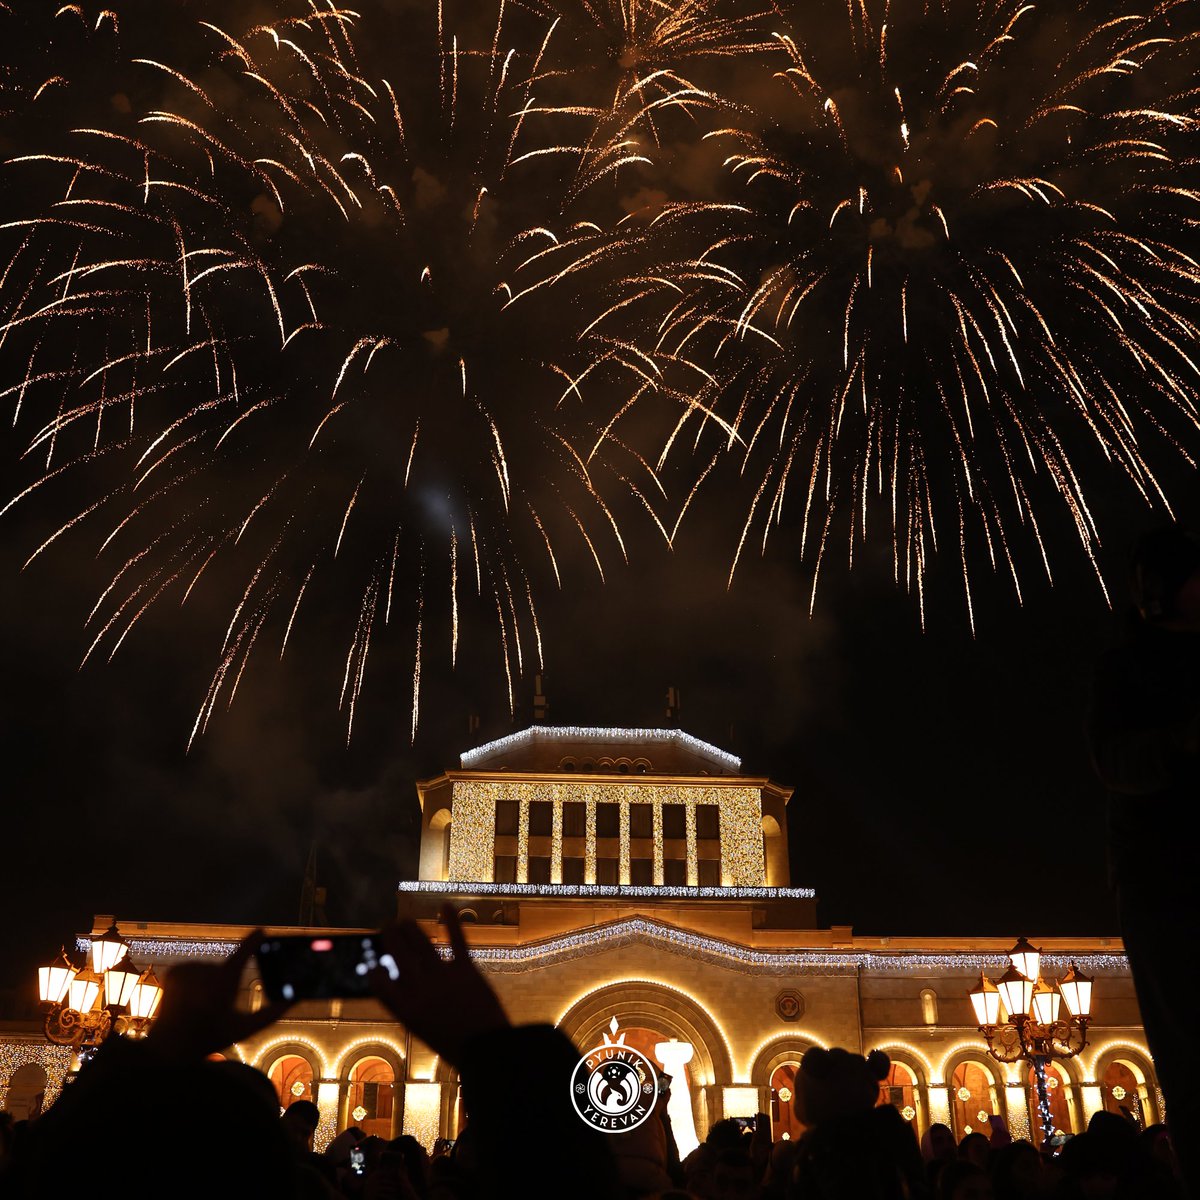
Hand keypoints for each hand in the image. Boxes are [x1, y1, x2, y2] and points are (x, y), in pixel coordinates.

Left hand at [147, 929, 288, 1062]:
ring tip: (199, 1004)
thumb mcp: (244, 1029)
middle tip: (216, 1005)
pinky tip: (186, 998)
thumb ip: (271, 1014)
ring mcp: (189, 969)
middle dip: (224, 982)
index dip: (254, 941)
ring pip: (207, 969)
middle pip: (224, 969)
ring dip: (207, 983)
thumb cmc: (210, 1037)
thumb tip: (293, 1000)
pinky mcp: (175, 970)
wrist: (170, 1046)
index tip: (262, 932)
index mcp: (225, 982)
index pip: (244, 953)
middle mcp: (206, 970)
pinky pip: (192, 969)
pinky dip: (192, 981)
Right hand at [370, 905, 508, 1065]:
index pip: (380, 983)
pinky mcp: (467, 970)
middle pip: (399, 954)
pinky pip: (457, 940)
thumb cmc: (455, 1044)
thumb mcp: (423, 1031)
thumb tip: (399, 984)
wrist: (486, 1050)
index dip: (375, 970)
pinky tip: (445, 906)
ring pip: (421, 942)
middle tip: (386, 926)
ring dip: (410, 927)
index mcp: (406, 1011)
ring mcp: (443, 977)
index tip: (374, 963)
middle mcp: (420, 990)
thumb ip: (410, 1007)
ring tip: (404, 921)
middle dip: (390, 936)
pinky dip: (451, 921)